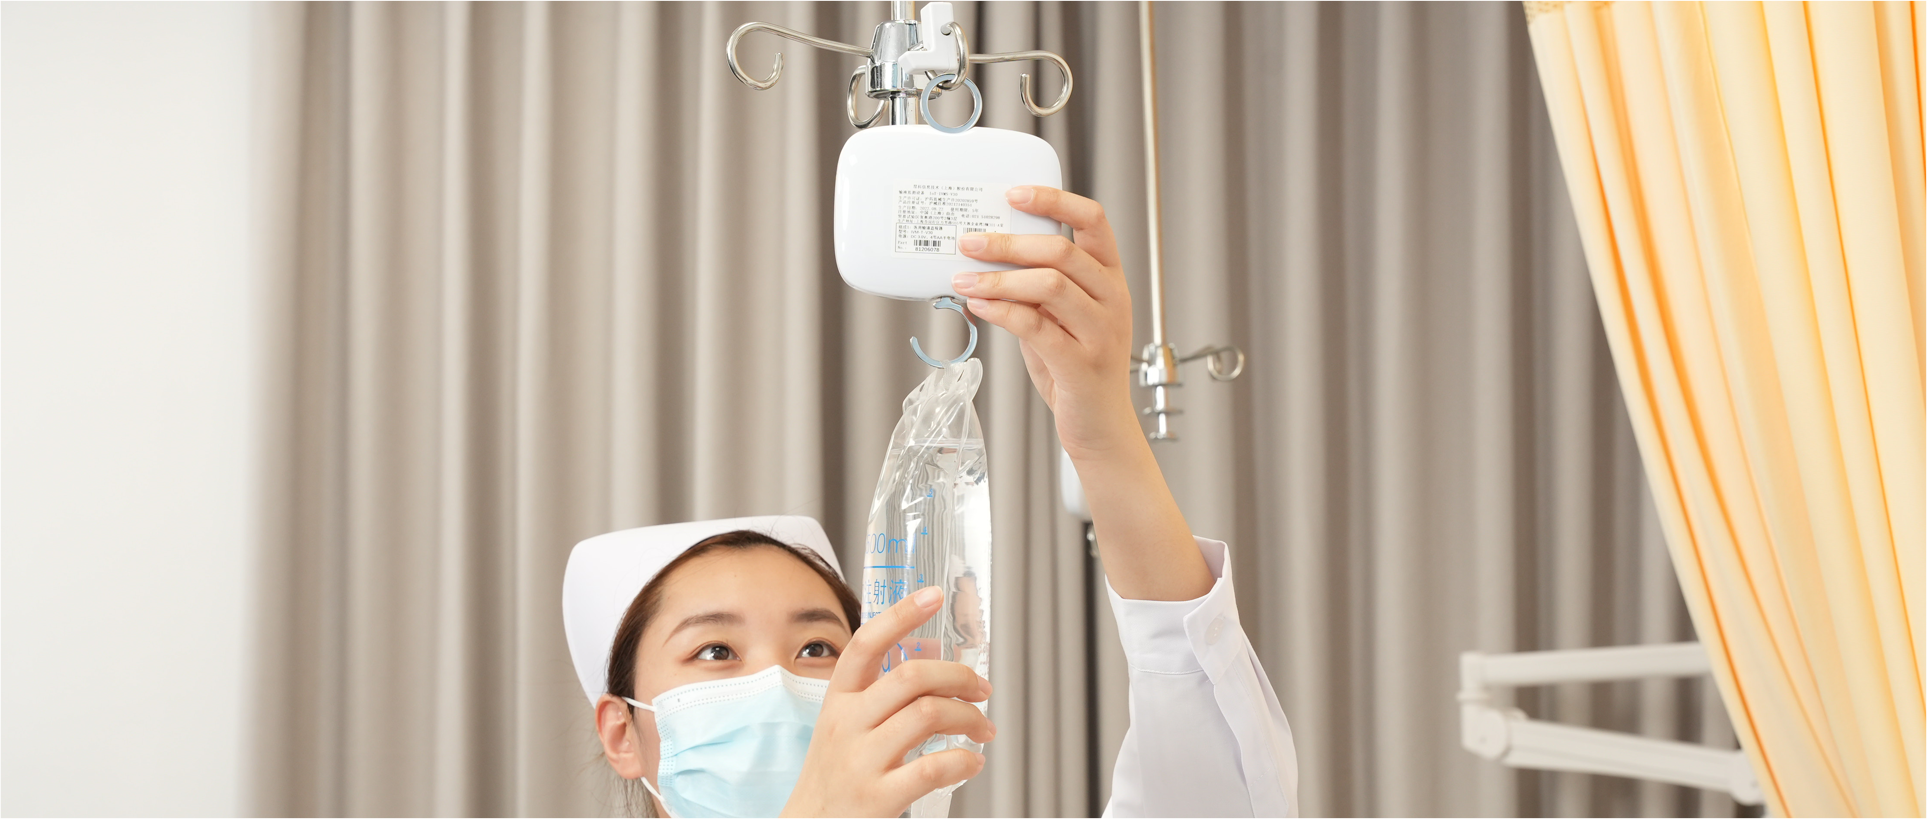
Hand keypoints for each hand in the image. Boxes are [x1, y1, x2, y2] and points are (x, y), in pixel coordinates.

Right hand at [779, 587, 994, 818]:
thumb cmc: (837, 775)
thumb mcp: (843, 726)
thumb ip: (879, 697)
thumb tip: (936, 667)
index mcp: (839, 700)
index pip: (866, 645)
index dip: (901, 615)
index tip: (933, 595)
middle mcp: (846, 724)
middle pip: (910, 677)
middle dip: (959, 677)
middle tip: (982, 689)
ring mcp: (861, 760)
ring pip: (928, 715)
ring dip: (969, 718)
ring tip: (983, 728)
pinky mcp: (878, 797)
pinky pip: (933, 768)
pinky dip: (964, 761)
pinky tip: (971, 762)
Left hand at [956, 186, 1213, 600]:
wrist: (1100, 429)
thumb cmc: (1076, 371)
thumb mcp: (1061, 319)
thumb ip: (1036, 288)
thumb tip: (983, 256)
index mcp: (1110, 280)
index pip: (1094, 222)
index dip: (1055, 201)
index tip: (1014, 194)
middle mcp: (1111, 300)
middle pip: (1061, 252)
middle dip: (1008, 242)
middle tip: (969, 240)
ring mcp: (1101, 332)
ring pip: (1049, 285)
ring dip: (999, 277)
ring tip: (963, 276)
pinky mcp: (1082, 363)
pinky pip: (1036, 325)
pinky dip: (1002, 310)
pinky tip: (978, 304)